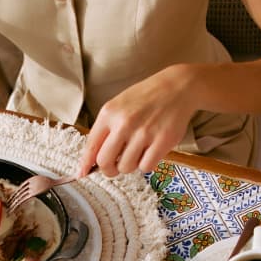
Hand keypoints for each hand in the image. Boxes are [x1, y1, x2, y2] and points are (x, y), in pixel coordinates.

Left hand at [78, 65, 195, 175]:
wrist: (177, 87)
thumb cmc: (145, 98)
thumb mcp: (118, 106)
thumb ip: (105, 129)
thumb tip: (91, 160)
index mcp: (109, 113)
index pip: (91, 146)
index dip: (86, 164)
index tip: (83, 173)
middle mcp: (124, 123)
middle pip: (105, 162)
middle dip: (108, 170)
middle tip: (114, 167)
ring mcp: (144, 132)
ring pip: (126, 167)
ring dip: (130, 166)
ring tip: (137, 153)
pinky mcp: (162, 141)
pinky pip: (146, 167)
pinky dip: (146, 164)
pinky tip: (149, 152)